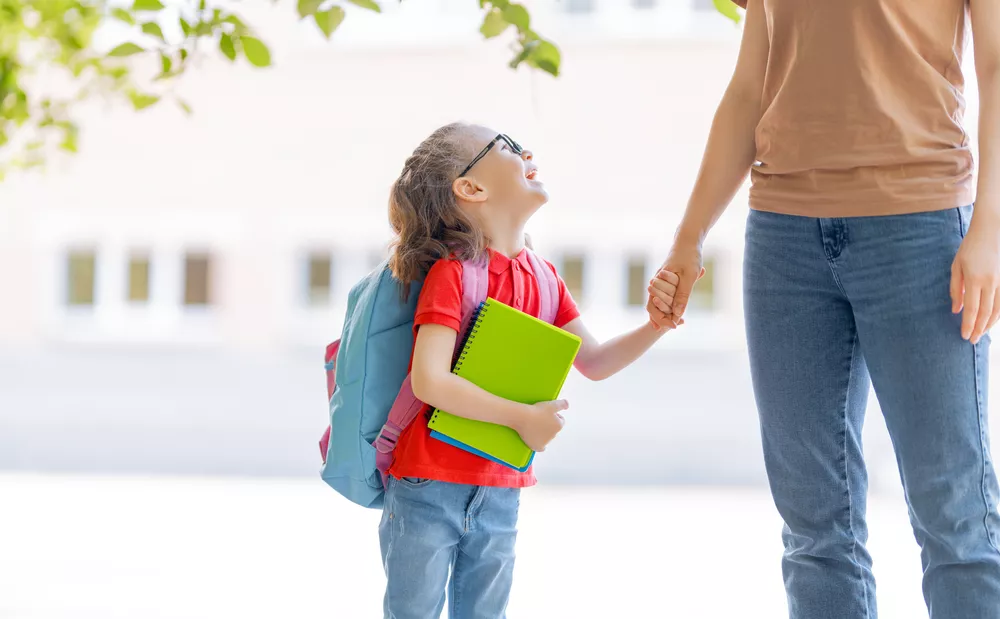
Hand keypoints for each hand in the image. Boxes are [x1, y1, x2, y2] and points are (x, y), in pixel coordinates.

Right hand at [514, 400, 567, 451]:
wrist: (522, 417)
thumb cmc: (537, 410)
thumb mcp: (552, 404)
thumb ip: (562, 404)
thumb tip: (567, 405)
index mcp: (559, 425)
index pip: (560, 420)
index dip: (554, 415)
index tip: (546, 413)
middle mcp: (554, 435)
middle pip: (553, 429)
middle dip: (548, 424)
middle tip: (539, 418)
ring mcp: (545, 442)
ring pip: (547, 437)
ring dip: (543, 432)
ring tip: (534, 425)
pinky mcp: (537, 446)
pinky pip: (541, 448)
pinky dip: (540, 445)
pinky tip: (538, 442)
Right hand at [647, 235, 704, 329]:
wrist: (687, 241)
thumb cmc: (689, 257)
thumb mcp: (689, 277)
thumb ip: (682, 295)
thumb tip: (677, 314)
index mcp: (658, 281)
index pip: (654, 305)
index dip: (662, 318)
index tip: (674, 326)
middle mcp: (656, 282)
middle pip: (653, 305)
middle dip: (661, 318)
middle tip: (674, 327)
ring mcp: (660, 281)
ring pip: (657, 301)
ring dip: (664, 312)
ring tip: (674, 324)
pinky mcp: (666, 280)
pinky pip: (663, 295)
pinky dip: (668, 305)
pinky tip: (675, 312)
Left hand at [951, 214, 999, 343]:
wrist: (992, 230)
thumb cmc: (970, 248)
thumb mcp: (956, 266)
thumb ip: (956, 289)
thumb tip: (956, 310)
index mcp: (975, 279)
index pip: (972, 309)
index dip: (968, 325)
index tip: (963, 336)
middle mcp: (991, 282)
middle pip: (986, 313)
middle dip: (978, 329)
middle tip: (971, 340)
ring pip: (999, 309)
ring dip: (990, 324)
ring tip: (981, 334)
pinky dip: (999, 314)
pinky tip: (992, 321)